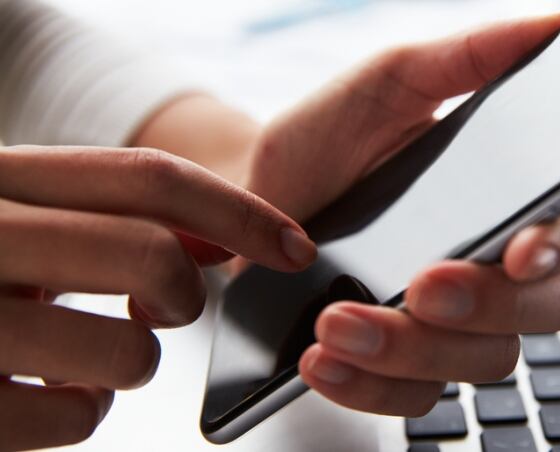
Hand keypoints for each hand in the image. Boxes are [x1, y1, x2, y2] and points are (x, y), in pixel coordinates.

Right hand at [0, 146, 315, 449]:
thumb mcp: (24, 220)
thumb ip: (113, 216)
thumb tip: (216, 232)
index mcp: (2, 179)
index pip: (148, 177)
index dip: (240, 211)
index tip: (294, 246)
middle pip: (151, 255)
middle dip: (186, 293)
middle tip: (167, 306)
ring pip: (128, 351)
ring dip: (131, 361)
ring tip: (87, 353)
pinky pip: (76, 418)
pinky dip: (85, 410)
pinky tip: (48, 390)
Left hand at [243, 10, 559, 414]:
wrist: (254, 197)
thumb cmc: (326, 138)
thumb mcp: (391, 81)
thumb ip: (472, 56)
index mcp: (505, 201)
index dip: (555, 248)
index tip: (520, 250)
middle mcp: (489, 268)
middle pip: (538, 313)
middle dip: (483, 306)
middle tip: (421, 283)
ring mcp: (449, 324)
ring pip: (478, 364)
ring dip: (411, 351)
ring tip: (335, 323)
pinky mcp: (402, 364)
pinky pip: (414, 400)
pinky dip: (372, 388)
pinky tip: (323, 362)